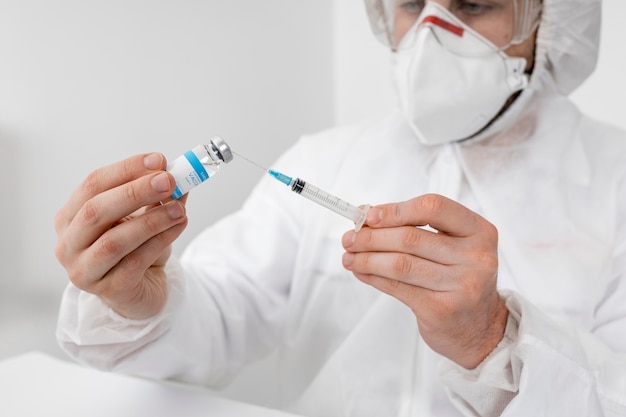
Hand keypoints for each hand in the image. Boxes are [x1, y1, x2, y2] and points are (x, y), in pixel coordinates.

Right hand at [54, 153, 187, 318]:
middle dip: (135, 192)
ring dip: (151, 220)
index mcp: (70, 216)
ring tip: (179, 208)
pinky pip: (135, 262)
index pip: (92, 185)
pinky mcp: (108, 290)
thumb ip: (158, 195)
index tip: (158, 160)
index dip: (126, 170)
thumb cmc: (137, 248)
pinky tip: (178, 227)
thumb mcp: (145, 216)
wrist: (142, 289)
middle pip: (95, 211)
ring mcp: (84, 270)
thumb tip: (179, 172)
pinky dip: (159, 241)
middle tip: (168, 181)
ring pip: (114, 241)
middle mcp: (69, 243)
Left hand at [341, 194, 507, 368]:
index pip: (433, 207)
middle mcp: (476, 257)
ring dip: (367, 258)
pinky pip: (397, 287)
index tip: (370, 215)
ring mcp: (461, 285)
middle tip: (349, 238)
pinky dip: (372, 277)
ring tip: (349, 256)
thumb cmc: (457, 278)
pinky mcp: (442, 309)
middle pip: (410, 237)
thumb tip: (366, 215)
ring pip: (400, 263)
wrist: (480, 328)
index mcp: (479, 231)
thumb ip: (415, 227)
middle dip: (371, 236)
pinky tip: (361, 272)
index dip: (396, 209)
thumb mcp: (451, 246)